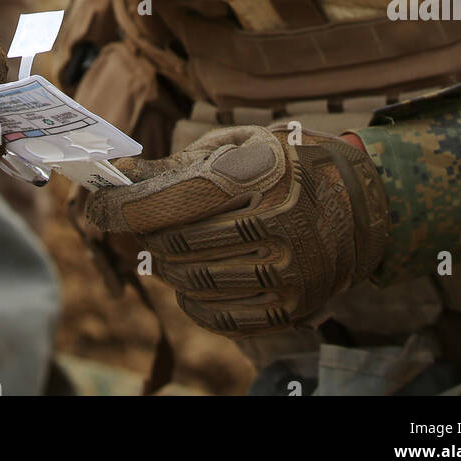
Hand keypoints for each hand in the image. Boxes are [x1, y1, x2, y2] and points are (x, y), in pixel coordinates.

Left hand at [84, 124, 388, 337]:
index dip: (122, 207)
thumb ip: (180, 163)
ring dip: (168, 265)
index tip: (96, 205)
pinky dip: (192, 298)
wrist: (364, 206)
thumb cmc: (290, 166)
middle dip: (146, 234)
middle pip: (175, 244)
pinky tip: (197, 276)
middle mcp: (279, 223)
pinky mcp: (292, 308)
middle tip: (143, 223)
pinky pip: (216, 315)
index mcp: (263, 173)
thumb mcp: (243, 145)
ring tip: (175, 246)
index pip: (170, 201)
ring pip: (190, 281)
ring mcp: (288, 271)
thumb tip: (118, 175)